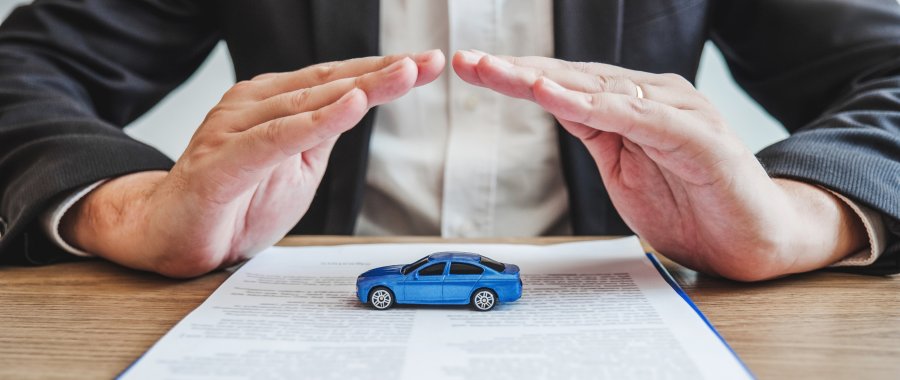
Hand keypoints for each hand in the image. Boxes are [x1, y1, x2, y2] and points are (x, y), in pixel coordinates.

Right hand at [61, 50, 445, 276]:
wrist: (170, 234)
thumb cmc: (235, 202)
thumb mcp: (298, 167)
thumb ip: (324, 136)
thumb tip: (361, 105)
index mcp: (273, 103)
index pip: (337, 81)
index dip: (383, 71)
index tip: (428, 64)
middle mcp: (253, 105)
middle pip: (329, 84)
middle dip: (384, 73)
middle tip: (428, 62)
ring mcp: (234, 128)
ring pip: (306, 103)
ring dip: (359, 88)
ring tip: (403, 74)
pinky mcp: (222, 162)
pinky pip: (275, 139)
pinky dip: (314, 122)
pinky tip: (349, 108)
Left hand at [452, 50, 866, 279]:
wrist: (755, 239)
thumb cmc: (692, 205)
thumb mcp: (624, 169)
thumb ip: (596, 135)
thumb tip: (555, 106)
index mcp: (630, 106)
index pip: (564, 85)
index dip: (516, 76)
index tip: (472, 68)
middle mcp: (650, 97)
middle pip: (572, 78)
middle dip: (516, 70)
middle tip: (469, 61)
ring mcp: (674, 111)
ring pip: (598, 88)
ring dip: (543, 80)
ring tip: (498, 72)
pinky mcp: (695, 134)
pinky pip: (634, 116)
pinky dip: (592, 104)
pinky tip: (555, 96)